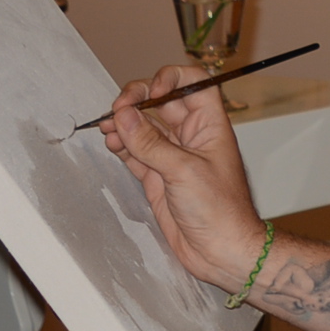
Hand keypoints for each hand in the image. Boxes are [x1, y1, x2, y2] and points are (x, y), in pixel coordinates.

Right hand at [98, 63, 270, 291]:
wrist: (222, 251)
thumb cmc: (220, 211)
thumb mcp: (183, 171)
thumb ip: (150, 144)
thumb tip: (124, 116)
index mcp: (210, 126)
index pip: (194, 84)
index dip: (171, 79)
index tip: (151, 92)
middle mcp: (191, 136)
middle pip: (161, 102)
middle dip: (137, 99)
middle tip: (117, 109)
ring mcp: (173, 156)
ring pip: (145, 126)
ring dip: (125, 122)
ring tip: (107, 126)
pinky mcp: (158, 176)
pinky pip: (136, 151)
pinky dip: (122, 144)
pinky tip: (111, 141)